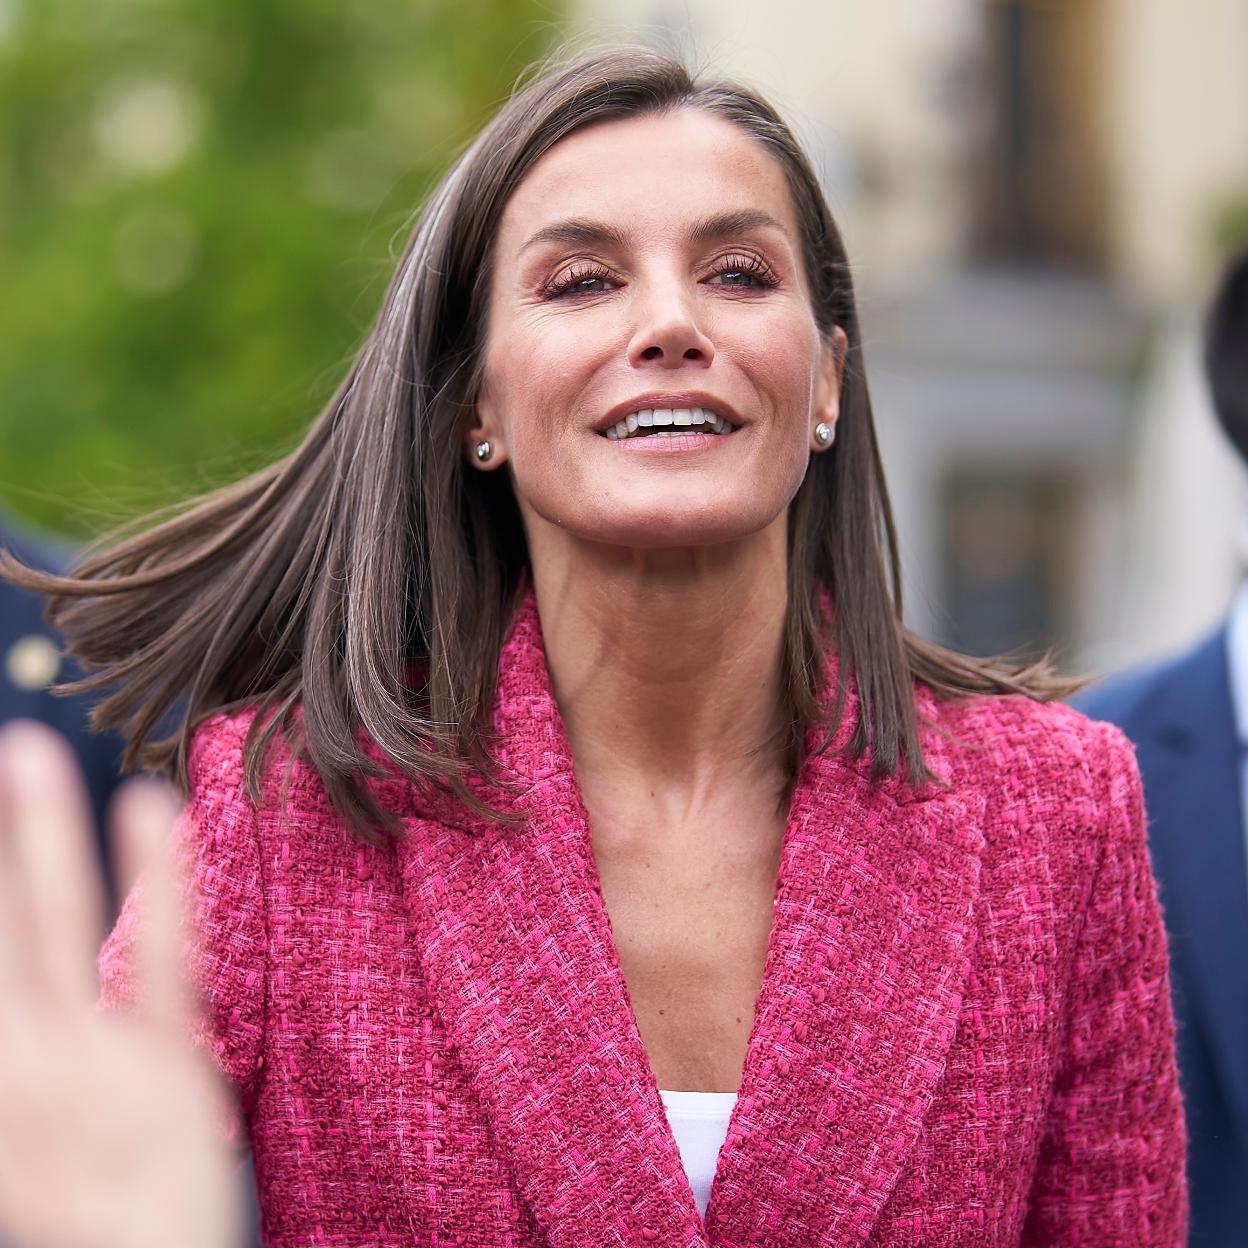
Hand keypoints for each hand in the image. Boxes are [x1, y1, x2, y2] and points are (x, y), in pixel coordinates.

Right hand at [0, 720, 241, 1247]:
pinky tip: (148, 804)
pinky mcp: (167, 1062)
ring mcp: (90, 1063)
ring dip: (37, 830)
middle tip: (4, 742)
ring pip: (52, 922)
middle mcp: (13, 1065)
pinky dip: (155, 878)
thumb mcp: (13, 1132)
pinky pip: (161, 958)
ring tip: (31, 749)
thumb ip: (12, 1050)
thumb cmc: (78, 1202)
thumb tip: (20, 977)